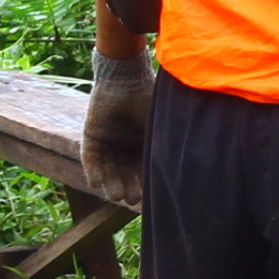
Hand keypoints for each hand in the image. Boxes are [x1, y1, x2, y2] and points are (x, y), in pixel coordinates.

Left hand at [84, 48, 152, 209]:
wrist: (126, 78)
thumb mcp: (160, 129)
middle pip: (125, 173)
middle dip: (128, 187)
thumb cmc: (148, 101)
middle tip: (131, 200)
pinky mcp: (91, 135)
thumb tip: (188, 177)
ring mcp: (108, 140)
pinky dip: (93, 171)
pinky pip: (90, 158)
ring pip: (108, 169)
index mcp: (143, 143)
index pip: (143, 170)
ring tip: (117, 196)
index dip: (145, 184)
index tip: (148, 200)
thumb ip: (167, 150)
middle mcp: (125, 144)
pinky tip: (96, 183)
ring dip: (111, 183)